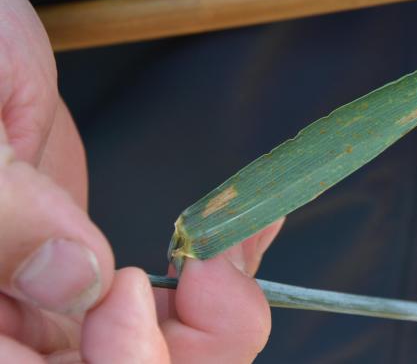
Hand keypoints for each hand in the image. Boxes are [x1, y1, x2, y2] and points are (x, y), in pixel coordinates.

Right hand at [0, 0, 283, 362]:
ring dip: (219, 314)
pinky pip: (167, 302)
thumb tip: (78, 278)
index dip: (108, 361)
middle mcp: (9, 323)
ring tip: (240, 241)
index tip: (126, 289)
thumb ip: (4, 213)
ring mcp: (55, 304)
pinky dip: (220, 274)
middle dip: (186, 346)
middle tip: (215, 273)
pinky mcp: (95, 270)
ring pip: (155, 354)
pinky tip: (247, 233)